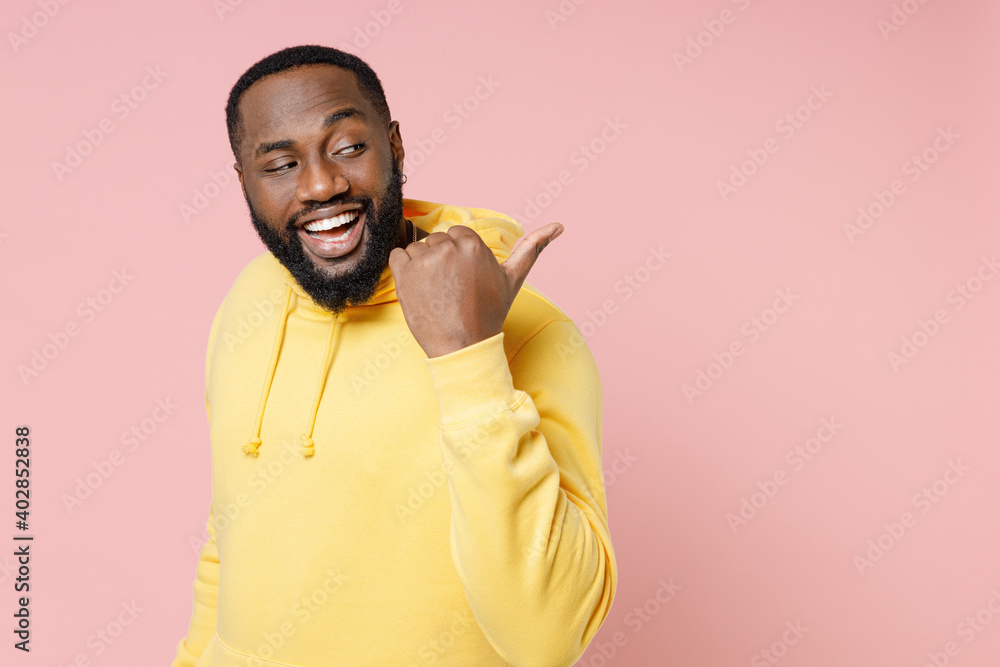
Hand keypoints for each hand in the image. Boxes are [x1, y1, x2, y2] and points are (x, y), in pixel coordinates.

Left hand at [388, 222, 563, 357]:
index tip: (462, 278)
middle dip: (440, 261)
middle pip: (436, 240)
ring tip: (435, 292)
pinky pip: (397, 256)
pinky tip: (419, 290)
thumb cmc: (488, 314)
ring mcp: (424, 260)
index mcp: (473, 244)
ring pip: (417, 248)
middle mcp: (448, 248)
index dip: (457, 256)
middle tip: (450, 289)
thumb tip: (558, 226)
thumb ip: (532, 248)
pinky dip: (403, 271)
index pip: (456, 234)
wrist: (462, 346)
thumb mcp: (513, 279)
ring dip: (421, 266)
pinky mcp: (404, 274)